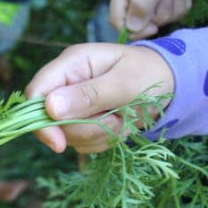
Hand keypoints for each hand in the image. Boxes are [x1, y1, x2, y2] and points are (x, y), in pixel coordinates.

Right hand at [25, 43, 173, 153]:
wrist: (170, 84)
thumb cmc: (149, 74)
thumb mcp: (124, 83)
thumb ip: (88, 95)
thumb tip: (49, 108)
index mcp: (72, 64)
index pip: (36, 92)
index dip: (40, 120)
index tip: (58, 144)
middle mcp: (67, 82)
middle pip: (50, 120)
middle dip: (83, 129)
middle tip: (115, 121)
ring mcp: (73, 103)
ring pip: (67, 134)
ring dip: (97, 134)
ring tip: (122, 119)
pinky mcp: (82, 120)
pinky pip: (82, 142)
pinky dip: (102, 140)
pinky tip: (120, 126)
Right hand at [109, 0, 207, 39]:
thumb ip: (142, 6)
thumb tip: (131, 29)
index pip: (117, 19)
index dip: (133, 29)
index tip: (154, 28)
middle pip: (139, 21)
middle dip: (159, 14)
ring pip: (157, 18)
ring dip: (172, 8)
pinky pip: (170, 13)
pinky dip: (180, 4)